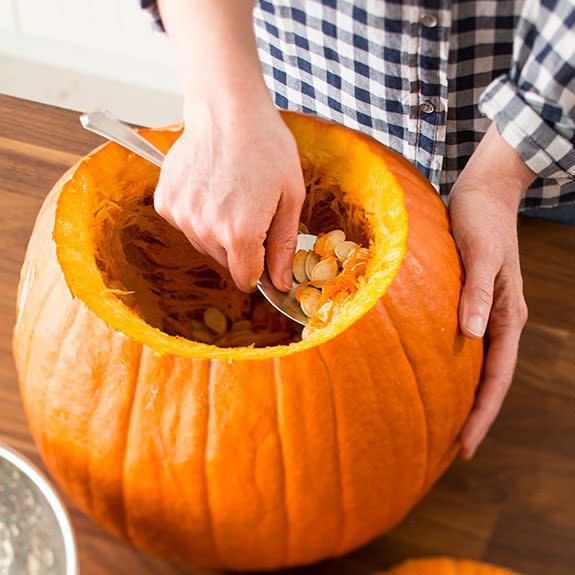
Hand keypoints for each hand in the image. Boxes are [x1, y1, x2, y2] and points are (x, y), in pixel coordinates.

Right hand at [155, 0, 305, 291]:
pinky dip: (199, 213)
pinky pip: (187, 224)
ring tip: (231, 193)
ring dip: (218, 230)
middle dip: (241, 245)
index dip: (258, 269)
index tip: (263, 251)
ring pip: (205, 244)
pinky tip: (211, 187)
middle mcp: (205, 231)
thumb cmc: (266, 147)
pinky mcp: (166, 202)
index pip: (245, 279)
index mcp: (240, 234)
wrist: (227, 109)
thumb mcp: (291, 197)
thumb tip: (281, 284)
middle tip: (251, 208)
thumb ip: (284, 246)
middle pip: (226, 262)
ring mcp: (182, 217)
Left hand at [448, 124, 535, 458]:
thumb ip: (478, 292)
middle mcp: (497, 320)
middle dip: (473, 414)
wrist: (481, 193)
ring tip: (440, 423)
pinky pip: (461, 344)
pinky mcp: (466, 301)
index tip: (465, 446)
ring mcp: (483, 312)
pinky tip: (432, 377)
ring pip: (475, 365)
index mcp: (507, 316)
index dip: (482, 414)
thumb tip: (474, 335)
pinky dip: (451, 366)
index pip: (497, 377)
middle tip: (451, 449)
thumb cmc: (481, 221)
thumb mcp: (481, 254)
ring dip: (462, 394)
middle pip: (488, 379)